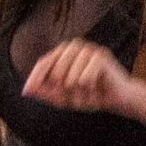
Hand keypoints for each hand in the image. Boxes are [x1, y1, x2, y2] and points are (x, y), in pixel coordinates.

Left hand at [18, 36, 136, 113]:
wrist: (118, 99)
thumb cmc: (90, 95)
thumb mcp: (64, 97)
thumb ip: (46, 92)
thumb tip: (26, 90)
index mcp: (63, 53)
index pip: (43, 62)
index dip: (35, 77)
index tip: (26, 91)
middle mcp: (74, 47)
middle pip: (55, 71)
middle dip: (62, 90)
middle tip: (75, 97)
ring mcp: (88, 49)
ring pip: (70, 77)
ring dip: (78, 93)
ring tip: (88, 93)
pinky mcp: (101, 55)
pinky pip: (84, 78)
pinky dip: (89, 88)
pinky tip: (97, 88)